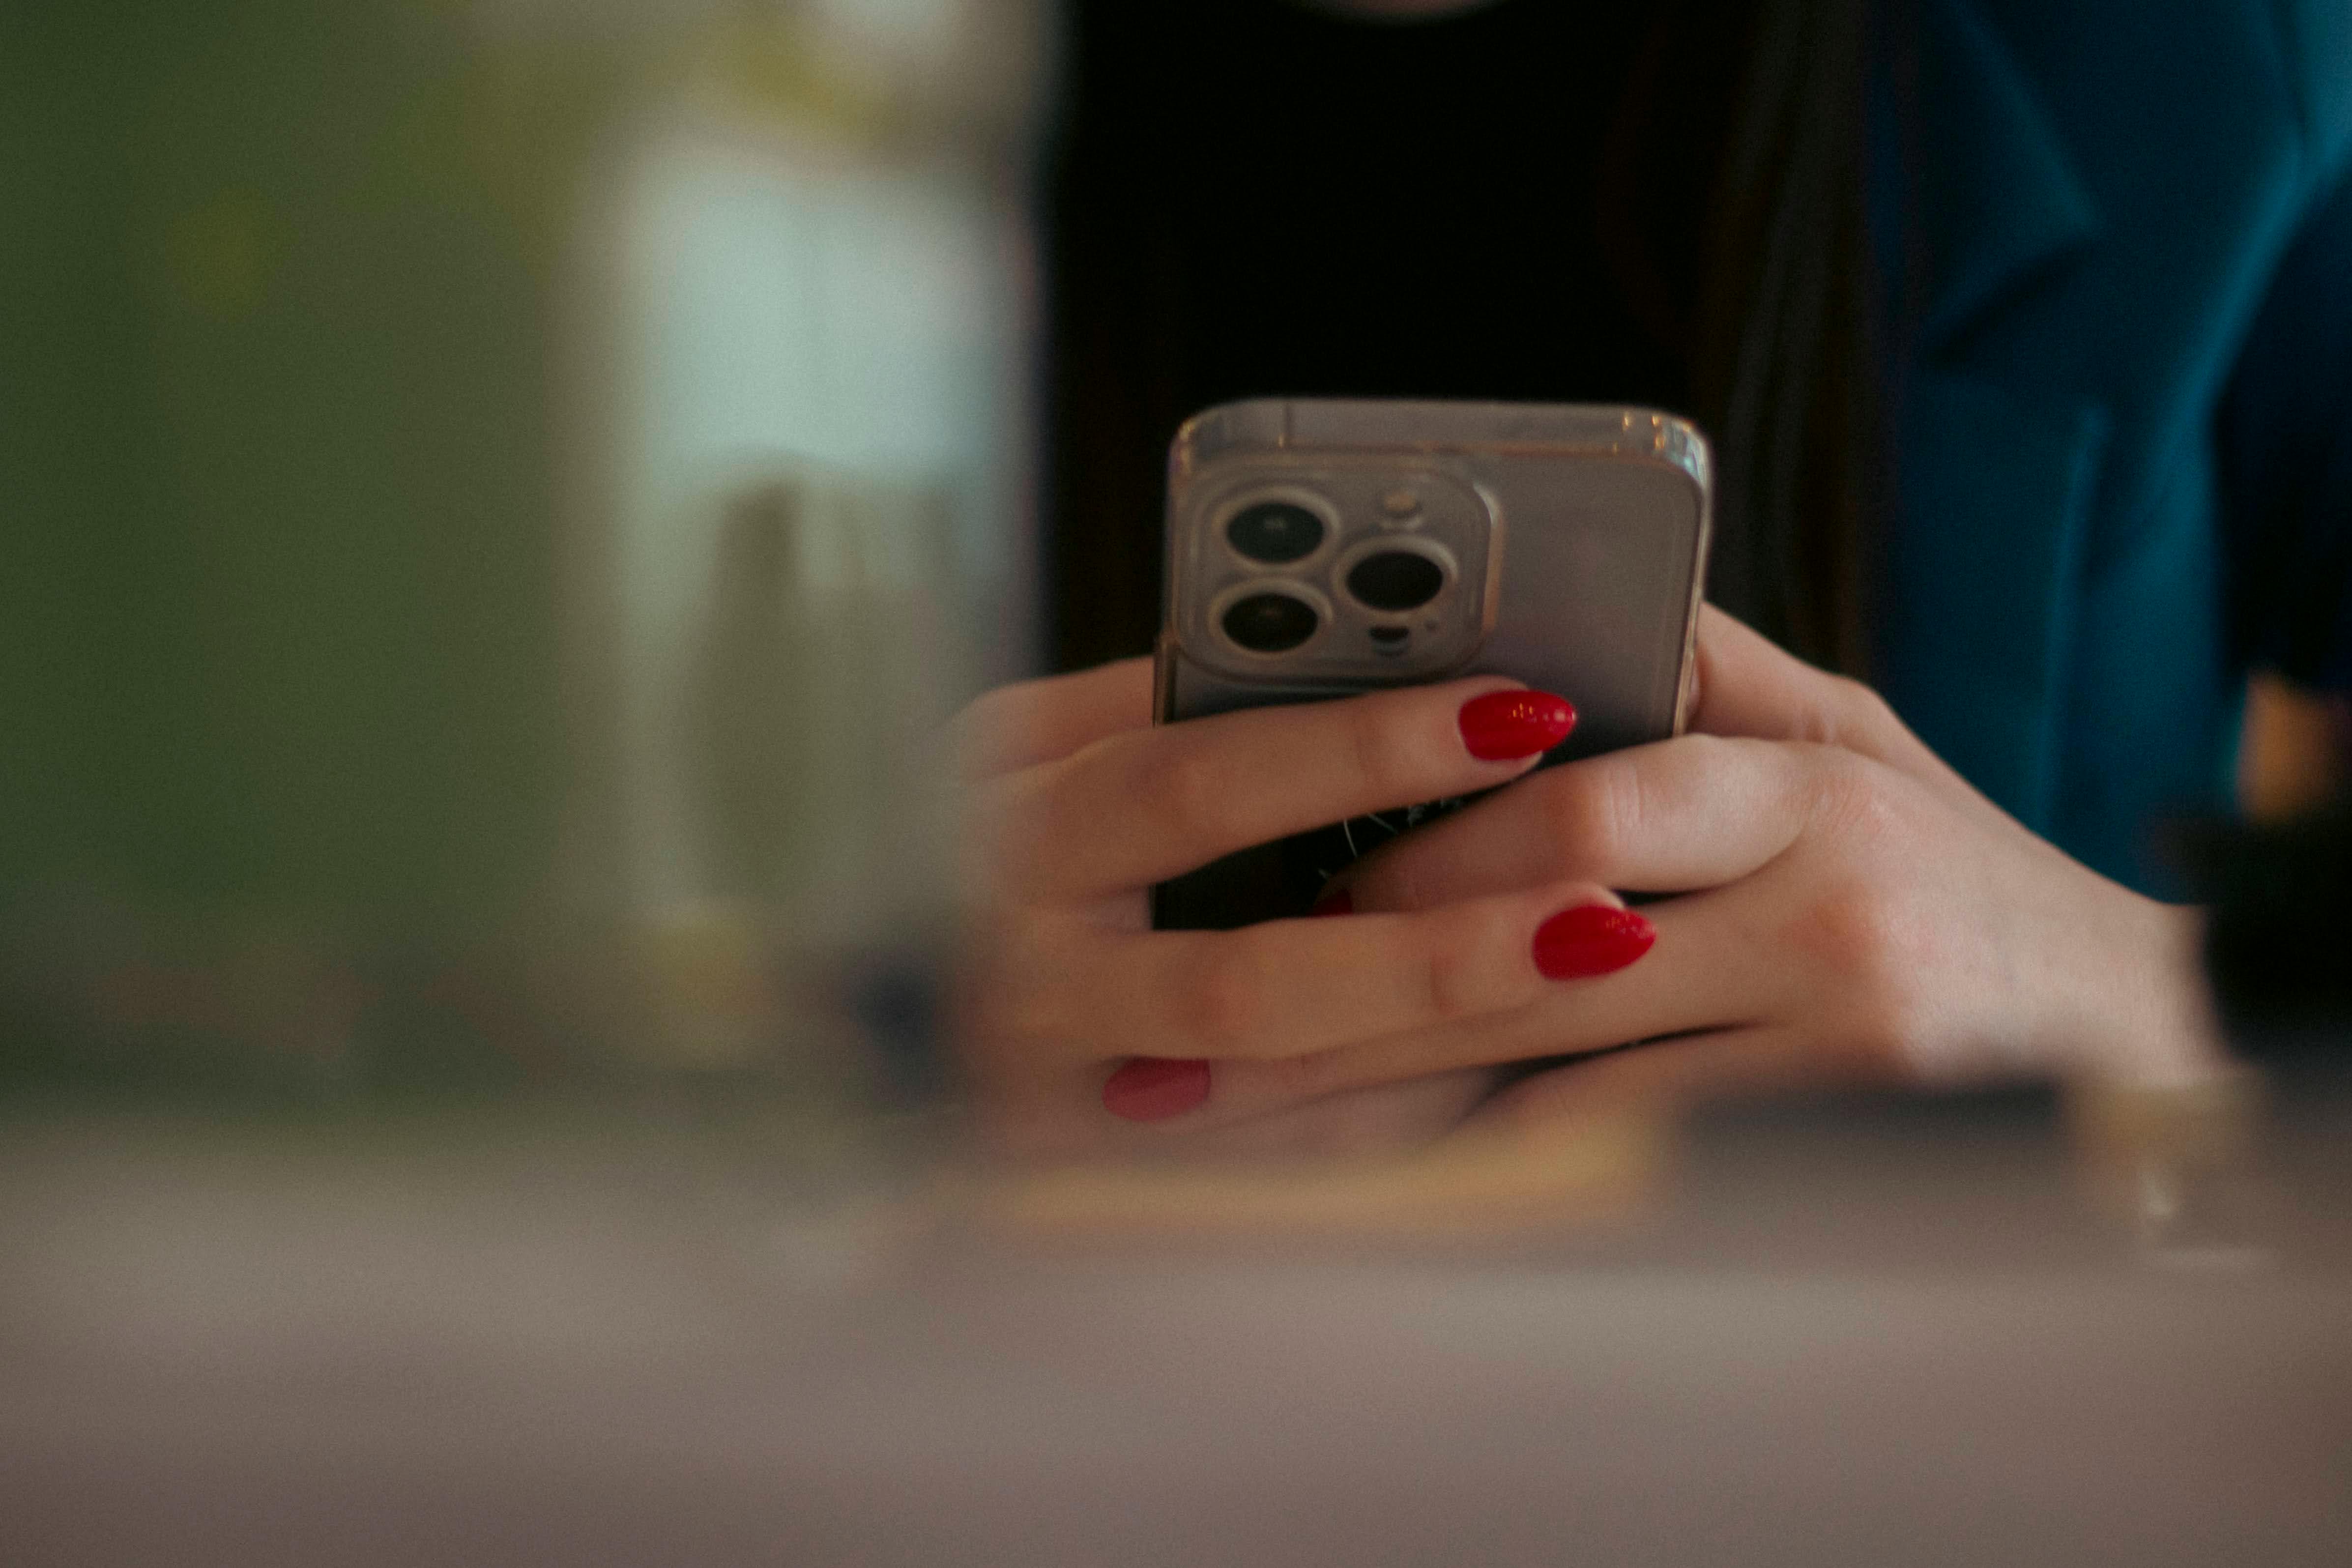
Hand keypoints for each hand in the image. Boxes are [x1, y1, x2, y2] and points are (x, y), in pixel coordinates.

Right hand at [954, 662, 1643, 1160]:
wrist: (860, 1016)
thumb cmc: (984, 844)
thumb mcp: (1043, 750)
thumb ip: (1166, 711)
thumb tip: (1364, 662)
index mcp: (1010, 780)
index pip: (1202, 758)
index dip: (1365, 742)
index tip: (1519, 712)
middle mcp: (1012, 914)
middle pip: (1237, 925)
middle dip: (1423, 887)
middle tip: (1594, 869)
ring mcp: (1034, 1043)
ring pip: (1245, 1024)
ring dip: (1424, 989)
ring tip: (1585, 948)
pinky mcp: (1067, 1141)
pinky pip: (1247, 1130)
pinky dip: (1373, 1098)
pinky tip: (1498, 1066)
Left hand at [1202, 607, 2228, 1131]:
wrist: (2123, 1025)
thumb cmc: (1956, 871)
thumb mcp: (1853, 740)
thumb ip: (1706, 675)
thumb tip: (1557, 590)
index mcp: (1811, 783)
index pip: (1588, 798)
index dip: (1431, 842)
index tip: (1311, 870)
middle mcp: (1825, 904)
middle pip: (1540, 937)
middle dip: (1368, 977)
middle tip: (1234, 1004)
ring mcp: (1831, 1033)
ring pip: (1552, 1070)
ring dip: (1384, 1091)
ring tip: (1249, 1107)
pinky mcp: (1827, 1135)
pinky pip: (1613, 1153)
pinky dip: (1485, 1155)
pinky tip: (1379, 1163)